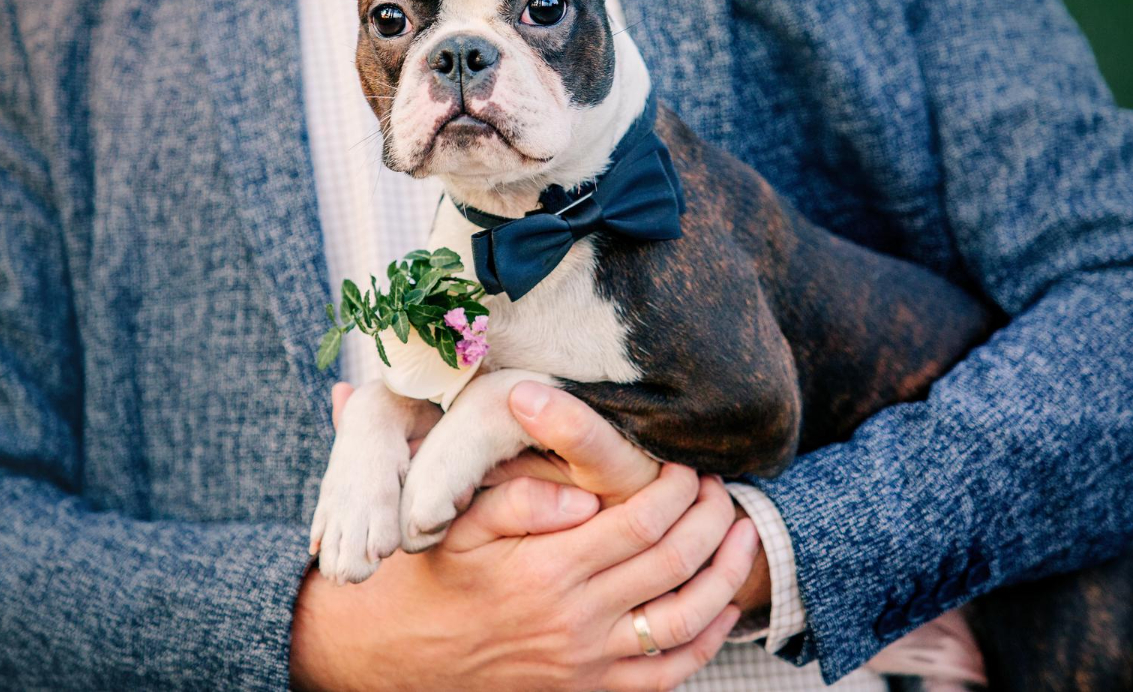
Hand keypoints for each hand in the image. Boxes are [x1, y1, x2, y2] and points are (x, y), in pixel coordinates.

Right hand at [293, 385, 761, 691]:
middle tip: (720, 488)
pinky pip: (665, 672)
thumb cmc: (425, 581)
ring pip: (684, 619)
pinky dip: (705, 640)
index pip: (639, 521)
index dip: (675, 489)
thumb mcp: (459, 526)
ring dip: (725, 574)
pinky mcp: (587, 689)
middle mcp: (575, 619)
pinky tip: (721, 606)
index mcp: (546, 569)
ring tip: (741, 534)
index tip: (686, 464)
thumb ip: (522, 499)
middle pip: (672, 563)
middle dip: (709, 518)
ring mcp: (586, 661)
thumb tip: (584, 490)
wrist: (390, 658)